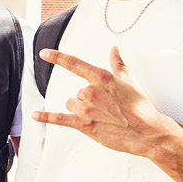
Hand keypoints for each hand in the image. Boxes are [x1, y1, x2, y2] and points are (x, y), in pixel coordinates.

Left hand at [34, 48, 182, 158]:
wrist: (146, 132)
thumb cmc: (140, 108)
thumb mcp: (129, 82)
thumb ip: (118, 64)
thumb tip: (114, 50)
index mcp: (101, 78)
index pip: (75, 64)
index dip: (57, 57)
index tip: (44, 53)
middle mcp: (91, 91)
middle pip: (77, 92)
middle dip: (88, 100)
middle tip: (107, 108)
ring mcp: (86, 109)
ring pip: (71, 104)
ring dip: (81, 110)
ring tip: (101, 117)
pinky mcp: (84, 125)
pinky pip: (60, 119)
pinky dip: (46, 117)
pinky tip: (36, 115)